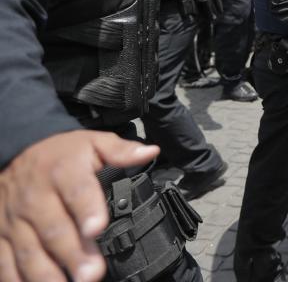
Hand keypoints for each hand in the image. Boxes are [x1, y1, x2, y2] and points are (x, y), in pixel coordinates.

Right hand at [0, 130, 158, 281]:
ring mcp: (17, 220)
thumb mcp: (91, 143)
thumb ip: (120, 151)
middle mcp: (36, 198)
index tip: (97, 228)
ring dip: (48, 273)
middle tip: (92, 273)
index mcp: (63, 172)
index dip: (87, 210)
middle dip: (74, 253)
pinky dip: (18, 278)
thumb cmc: (60, 155)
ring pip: (30, 251)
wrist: (15, 153)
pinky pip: (7, 261)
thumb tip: (150, 152)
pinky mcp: (2, 236)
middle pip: (55, 229)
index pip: (76, 190)